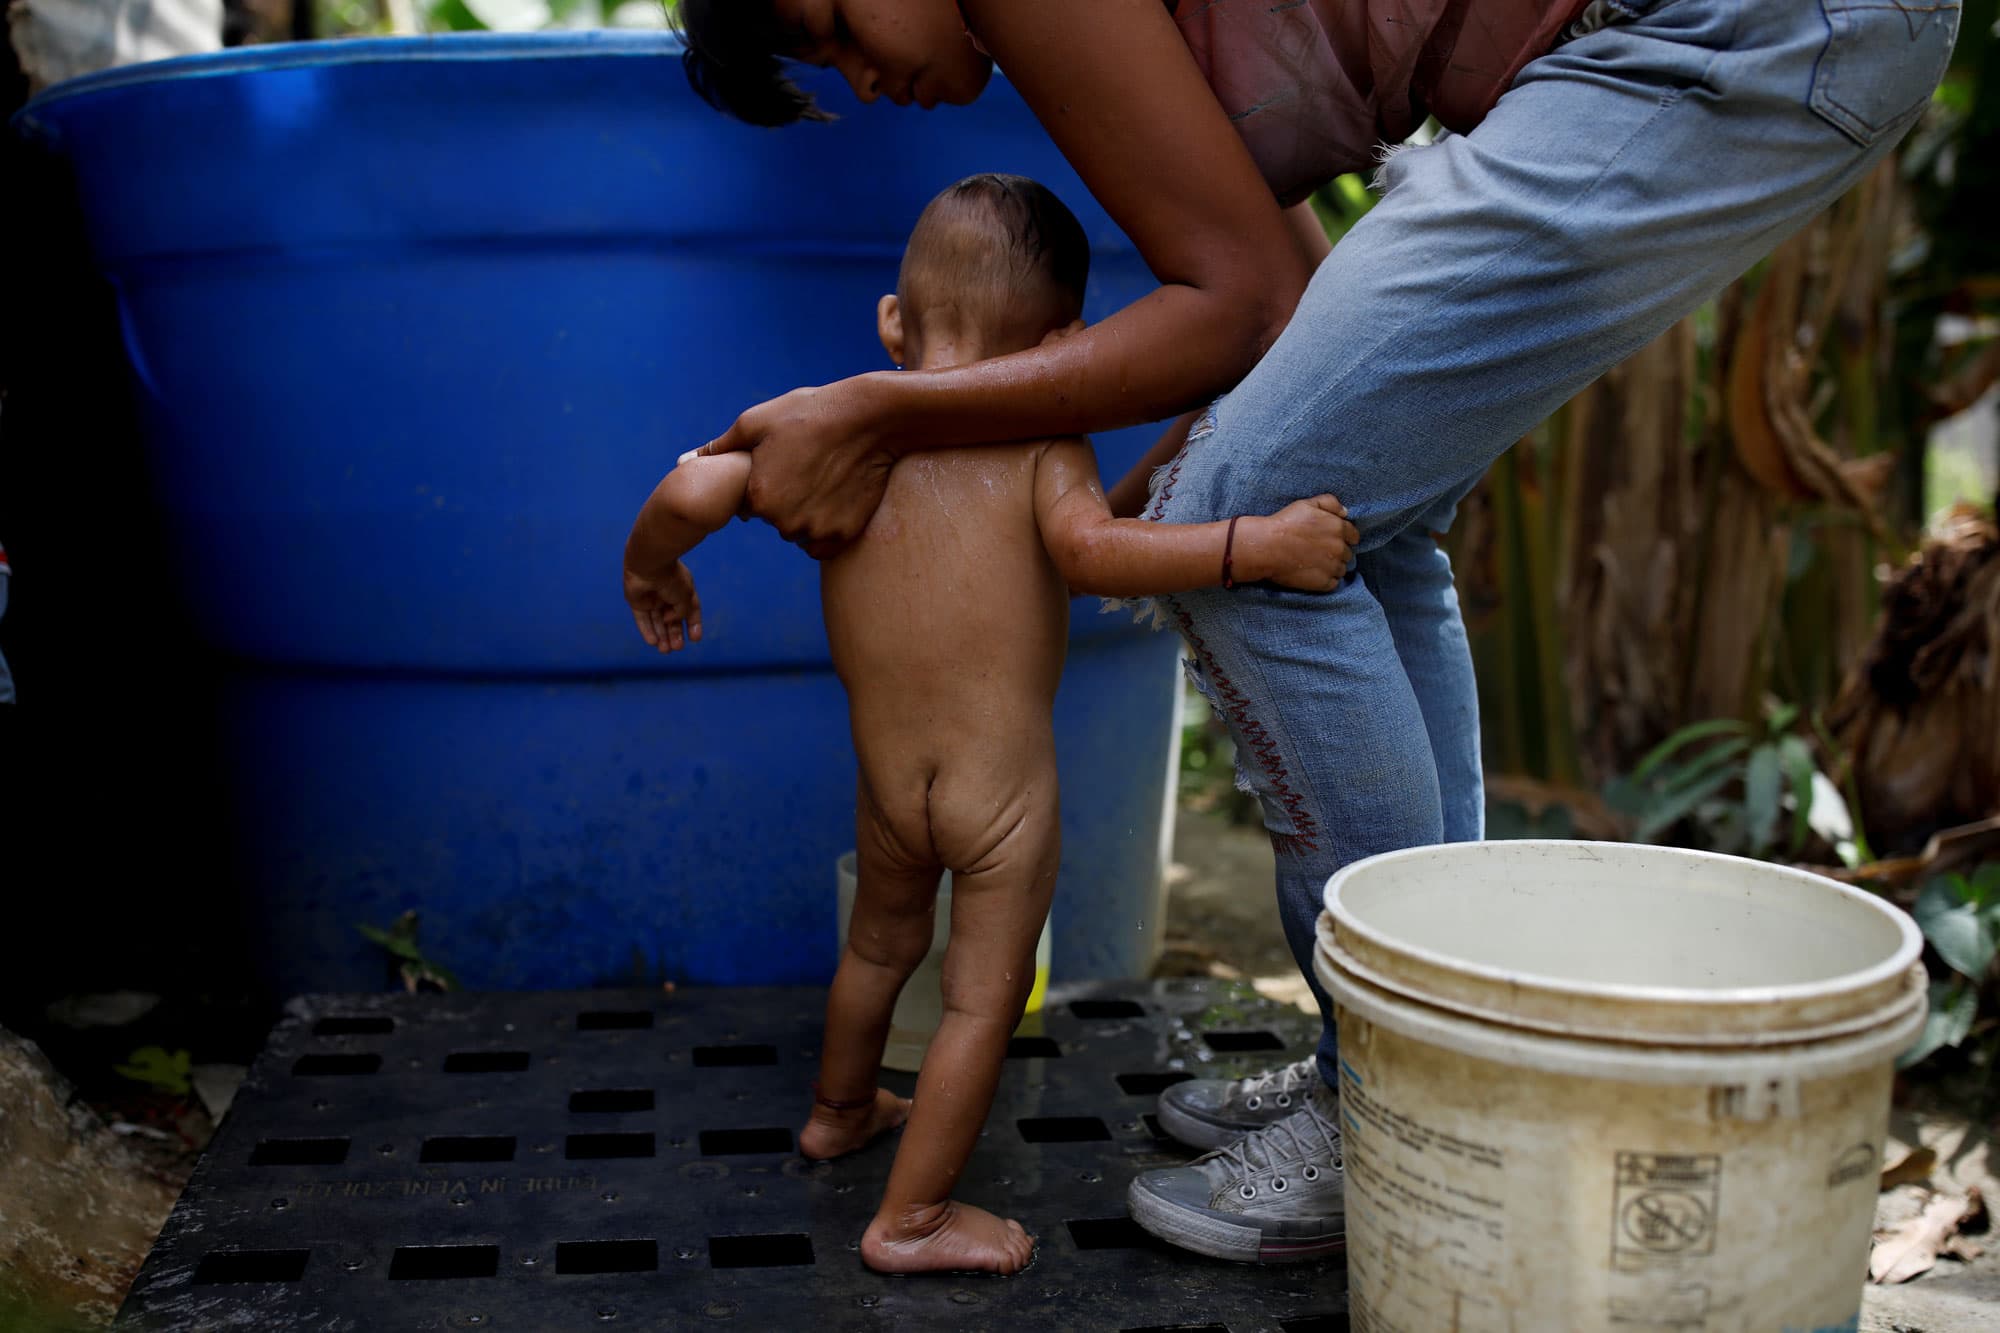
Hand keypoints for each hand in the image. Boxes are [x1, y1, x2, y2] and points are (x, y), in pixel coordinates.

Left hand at [624, 560, 703, 652]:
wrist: (650, 566)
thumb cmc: (672, 579)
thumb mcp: (686, 598)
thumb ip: (681, 613)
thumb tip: (670, 621)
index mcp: (683, 590)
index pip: (690, 611)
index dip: (693, 625)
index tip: (696, 639)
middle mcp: (668, 595)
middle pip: (672, 620)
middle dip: (675, 634)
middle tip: (677, 648)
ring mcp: (652, 598)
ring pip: (657, 622)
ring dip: (662, 636)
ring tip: (665, 650)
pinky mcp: (637, 602)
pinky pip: (642, 619)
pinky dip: (647, 631)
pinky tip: (653, 642)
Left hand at [694, 376, 896, 558]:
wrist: (871, 419)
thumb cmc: (809, 413)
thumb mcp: (756, 422)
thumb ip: (719, 448)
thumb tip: (682, 462)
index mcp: (759, 497)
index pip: (749, 505)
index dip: (766, 481)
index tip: (785, 460)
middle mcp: (785, 522)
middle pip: (774, 520)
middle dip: (784, 499)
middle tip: (807, 466)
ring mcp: (817, 531)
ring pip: (799, 532)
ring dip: (805, 514)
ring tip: (825, 477)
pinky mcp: (844, 535)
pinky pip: (823, 545)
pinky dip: (826, 527)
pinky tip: (837, 497)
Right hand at [1235, 495, 1357, 590]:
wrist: (1266, 547)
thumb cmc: (1285, 523)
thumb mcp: (1307, 504)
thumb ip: (1330, 503)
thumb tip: (1345, 512)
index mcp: (1339, 528)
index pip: (1353, 535)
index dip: (1344, 537)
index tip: (1331, 539)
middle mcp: (1340, 548)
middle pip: (1348, 553)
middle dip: (1337, 552)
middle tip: (1319, 551)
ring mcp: (1333, 567)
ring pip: (1341, 569)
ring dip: (1332, 566)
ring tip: (1315, 563)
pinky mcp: (1324, 582)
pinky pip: (1333, 583)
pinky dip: (1326, 580)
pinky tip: (1313, 573)